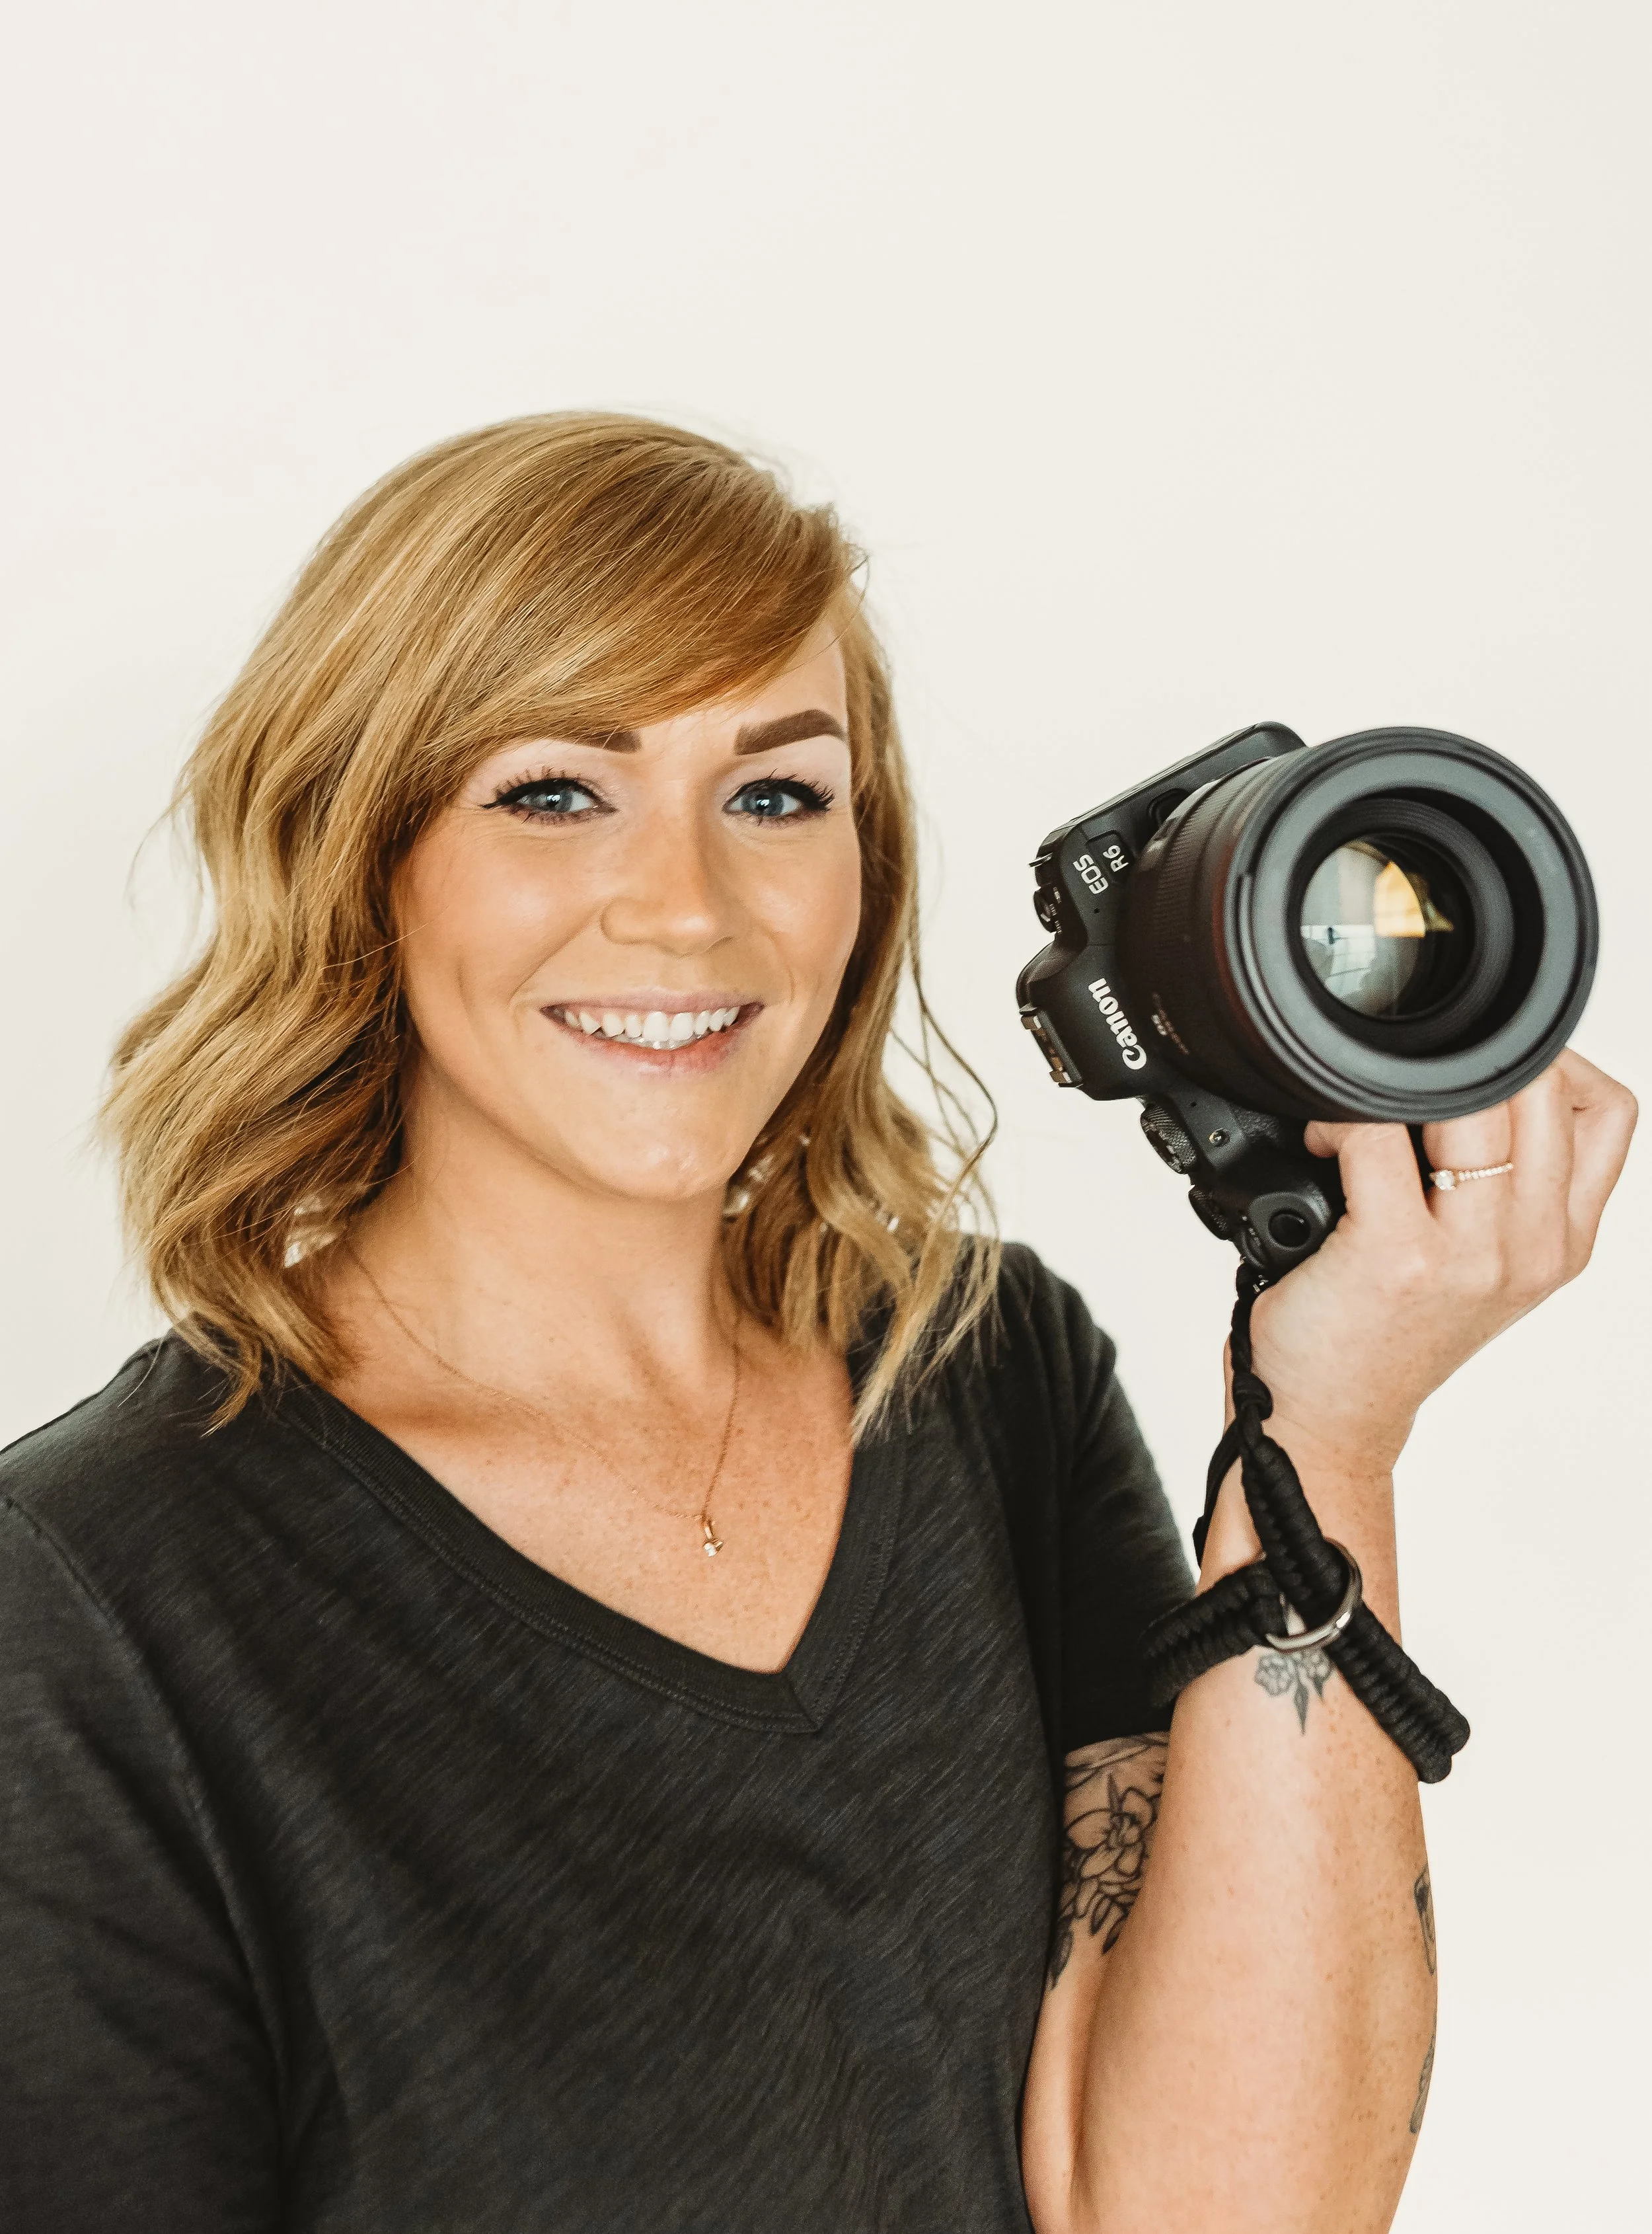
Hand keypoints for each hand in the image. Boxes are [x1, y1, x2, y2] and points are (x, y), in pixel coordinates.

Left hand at [1246, 1049, 1636, 1480]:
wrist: (1333, 1419)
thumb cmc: (1389, 1333)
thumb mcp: (1483, 1265)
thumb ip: (1506, 1187)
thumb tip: (1476, 1078)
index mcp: (1562, 1242)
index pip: (1608, 1112)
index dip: (1553, 1062)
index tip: (1490, 1062)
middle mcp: (1532, 1248)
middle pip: (1541, 1089)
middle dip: (1474, 1060)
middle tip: (1415, 1080)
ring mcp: (1472, 1255)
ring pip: (1473, 1101)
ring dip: (1408, 1083)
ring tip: (1367, 1112)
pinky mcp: (1397, 1256)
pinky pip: (1374, 1136)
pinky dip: (1339, 1120)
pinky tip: (1321, 1141)